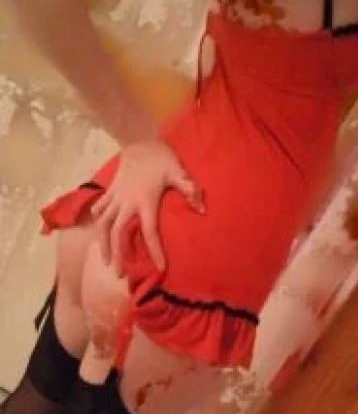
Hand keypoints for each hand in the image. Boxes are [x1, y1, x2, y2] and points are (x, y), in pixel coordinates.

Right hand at [91, 137, 203, 275]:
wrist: (137, 139)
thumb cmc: (160, 157)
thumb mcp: (177, 171)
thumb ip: (189, 189)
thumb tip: (203, 209)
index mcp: (145, 201)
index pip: (149, 231)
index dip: (155, 250)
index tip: (160, 268)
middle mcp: (127, 202)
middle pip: (118, 233)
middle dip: (118, 255)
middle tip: (120, 275)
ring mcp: (116, 197)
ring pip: (103, 224)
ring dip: (103, 243)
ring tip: (105, 260)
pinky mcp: (110, 191)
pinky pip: (100, 209)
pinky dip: (97, 220)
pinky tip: (98, 231)